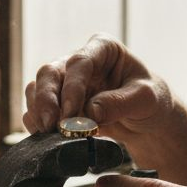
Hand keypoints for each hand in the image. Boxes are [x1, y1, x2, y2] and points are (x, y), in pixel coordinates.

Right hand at [22, 34, 173, 138]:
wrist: (146, 119)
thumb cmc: (150, 101)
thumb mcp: (146, 100)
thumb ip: (119, 103)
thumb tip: (89, 113)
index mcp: (103, 48)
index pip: (80, 62)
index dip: (72, 87)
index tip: (70, 113)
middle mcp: (79, 60)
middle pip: (50, 72)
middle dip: (47, 100)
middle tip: (51, 126)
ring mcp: (66, 81)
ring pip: (38, 89)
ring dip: (38, 112)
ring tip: (49, 135)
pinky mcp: (58, 102)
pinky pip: (37, 108)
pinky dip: (36, 122)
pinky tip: (45, 137)